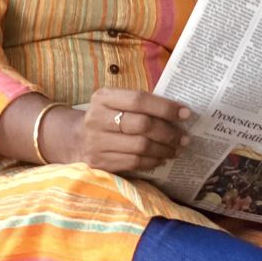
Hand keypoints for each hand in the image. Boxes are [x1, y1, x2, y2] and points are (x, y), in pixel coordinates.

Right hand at [50, 87, 190, 172]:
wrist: (75, 139)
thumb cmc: (108, 117)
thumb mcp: (117, 102)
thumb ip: (142, 104)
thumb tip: (180, 112)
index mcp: (103, 97)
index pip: (139, 100)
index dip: (165, 107)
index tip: (186, 114)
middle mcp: (96, 118)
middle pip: (142, 125)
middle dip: (168, 132)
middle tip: (184, 137)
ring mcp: (95, 142)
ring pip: (140, 147)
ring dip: (164, 149)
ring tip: (177, 149)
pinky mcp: (98, 162)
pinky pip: (133, 163)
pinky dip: (152, 161)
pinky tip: (161, 158)